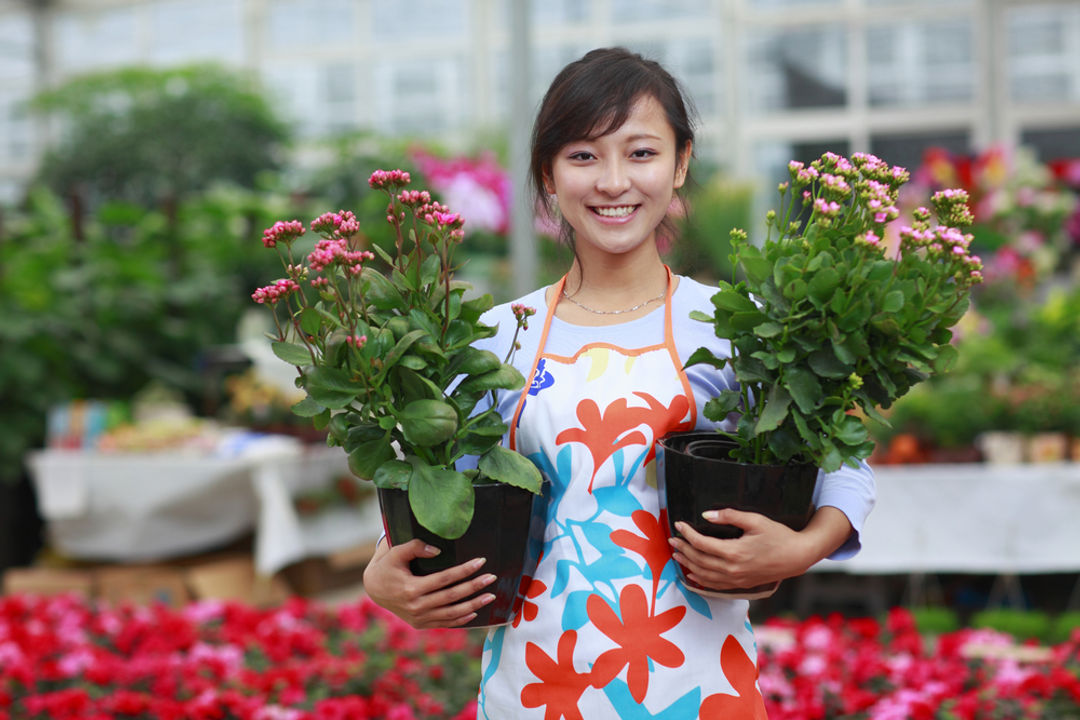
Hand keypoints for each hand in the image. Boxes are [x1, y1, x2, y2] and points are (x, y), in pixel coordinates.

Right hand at [362, 539, 496, 628]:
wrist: (374, 589)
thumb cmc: (388, 567)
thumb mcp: (395, 553)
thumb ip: (415, 547)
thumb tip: (437, 550)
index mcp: (411, 589)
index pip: (445, 579)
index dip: (464, 570)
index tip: (480, 561)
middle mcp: (416, 606)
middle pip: (452, 597)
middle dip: (474, 587)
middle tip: (491, 578)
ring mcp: (419, 618)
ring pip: (451, 613)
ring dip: (473, 606)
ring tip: (490, 596)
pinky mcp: (420, 624)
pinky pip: (445, 623)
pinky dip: (461, 619)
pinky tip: (475, 612)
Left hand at [668, 509, 813, 591]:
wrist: (797, 557)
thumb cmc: (779, 536)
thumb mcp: (755, 520)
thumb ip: (730, 516)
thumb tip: (707, 515)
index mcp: (735, 552)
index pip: (702, 544)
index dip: (687, 534)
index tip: (679, 525)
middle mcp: (733, 569)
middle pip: (699, 560)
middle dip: (683, 549)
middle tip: (673, 540)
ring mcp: (737, 579)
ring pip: (704, 575)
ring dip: (688, 564)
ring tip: (677, 555)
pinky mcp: (741, 585)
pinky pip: (715, 586)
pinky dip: (701, 580)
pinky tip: (693, 574)